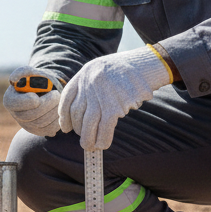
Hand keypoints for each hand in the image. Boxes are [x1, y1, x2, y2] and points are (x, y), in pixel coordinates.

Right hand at [3, 66, 63, 135]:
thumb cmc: (37, 79)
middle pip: (33, 115)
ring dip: (55, 110)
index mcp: (10, 100)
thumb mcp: (31, 72)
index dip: (37, 98)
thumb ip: (22, 72)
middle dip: (49, 104)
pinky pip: (49, 129)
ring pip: (42, 123)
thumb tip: (13, 79)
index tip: (46, 90)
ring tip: (59, 100)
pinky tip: (58, 110)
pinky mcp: (37, 131)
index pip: (21, 105)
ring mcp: (26, 125)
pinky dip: (57, 120)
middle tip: (57, 94)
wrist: (46, 90)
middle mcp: (16, 115)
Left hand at [58, 45, 172, 150]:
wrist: (146, 64)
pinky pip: (104, 127)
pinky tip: (103, 145)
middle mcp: (89, 84)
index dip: (64, 115)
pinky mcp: (113, 107)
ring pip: (87, 123)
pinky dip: (102, 138)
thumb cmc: (126, 70)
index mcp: (85, 73)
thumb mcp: (102, 69)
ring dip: (87, 138)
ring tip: (89, 146)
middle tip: (82, 138)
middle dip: (77, 128)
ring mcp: (100, 95)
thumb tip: (83, 111)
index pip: (67, 97)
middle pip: (76, 112)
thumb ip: (90, 85)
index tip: (65, 127)